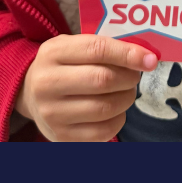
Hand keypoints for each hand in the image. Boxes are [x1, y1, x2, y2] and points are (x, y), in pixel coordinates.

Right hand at [18, 34, 156, 140]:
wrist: (31, 94)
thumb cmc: (65, 66)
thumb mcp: (75, 47)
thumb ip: (107, 47)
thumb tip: (147, 58)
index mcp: (52, 53)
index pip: (97, 50)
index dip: (129, 54)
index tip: (150, 60)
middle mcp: (46, 83)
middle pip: (103, 80)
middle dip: (129, 78)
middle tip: (134, 76)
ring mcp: (51, 113)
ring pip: (106, 107)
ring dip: (127, 98)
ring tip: (125, 92)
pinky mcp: (61, 135)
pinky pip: (104, 130)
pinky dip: (119, 118)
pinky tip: (114, 110)